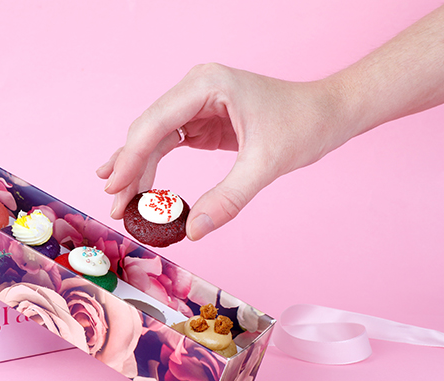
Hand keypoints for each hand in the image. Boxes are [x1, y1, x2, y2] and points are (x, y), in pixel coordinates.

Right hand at [97, 63, 344, 239]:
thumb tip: (193, 231)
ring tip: (120, 202)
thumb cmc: (304, 125)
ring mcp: (195, 103)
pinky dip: (152, 165)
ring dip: (136, 169)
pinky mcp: (201, 119)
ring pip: (152, 138)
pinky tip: (136, 184)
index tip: (115, 189)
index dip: (130, 157)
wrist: (329, 112)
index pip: (155, 123)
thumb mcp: (266, 164)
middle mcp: (195, 88)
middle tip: (116, 206)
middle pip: (147, 130)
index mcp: (206, 85)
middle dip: (128, 168)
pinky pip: (167, 142)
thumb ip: (228, 198)